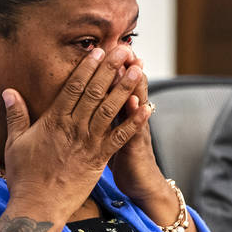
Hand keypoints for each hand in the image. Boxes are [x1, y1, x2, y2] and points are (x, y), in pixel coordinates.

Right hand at [1, 46, 151, 221]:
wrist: (38, 207)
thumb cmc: (24, 177)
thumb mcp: (15, 142)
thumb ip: (16, 115)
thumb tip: (9, 91)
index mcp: (54, 121)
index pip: (73, 88)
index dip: (87, 68)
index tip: (98, 52)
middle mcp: (74, 128)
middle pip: (95, 93)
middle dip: (110, 69)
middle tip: (124, 50)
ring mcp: (89, 143)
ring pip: (110, 110)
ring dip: (125, 89)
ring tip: (137, 70)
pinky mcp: (100, 159)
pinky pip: (120, 138)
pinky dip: (134, 122)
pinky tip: (146, 109)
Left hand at [106, 48, 167, 203]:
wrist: (141, 185)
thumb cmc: (123, 159)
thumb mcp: (112, 134)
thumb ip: (103, 114)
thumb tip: (89, 96)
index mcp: (115, 114)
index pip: (110, 85)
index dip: (108, 68)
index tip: (103, 47)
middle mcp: (127, 118)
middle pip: (124, 88)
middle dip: (123, 68)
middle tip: (123, 47)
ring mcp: (133, 131)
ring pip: (134, 104)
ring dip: (134, 86)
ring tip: (134, 67)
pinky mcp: (135, 148)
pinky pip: (136, 131)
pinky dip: (138, 118)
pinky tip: (140, 105)